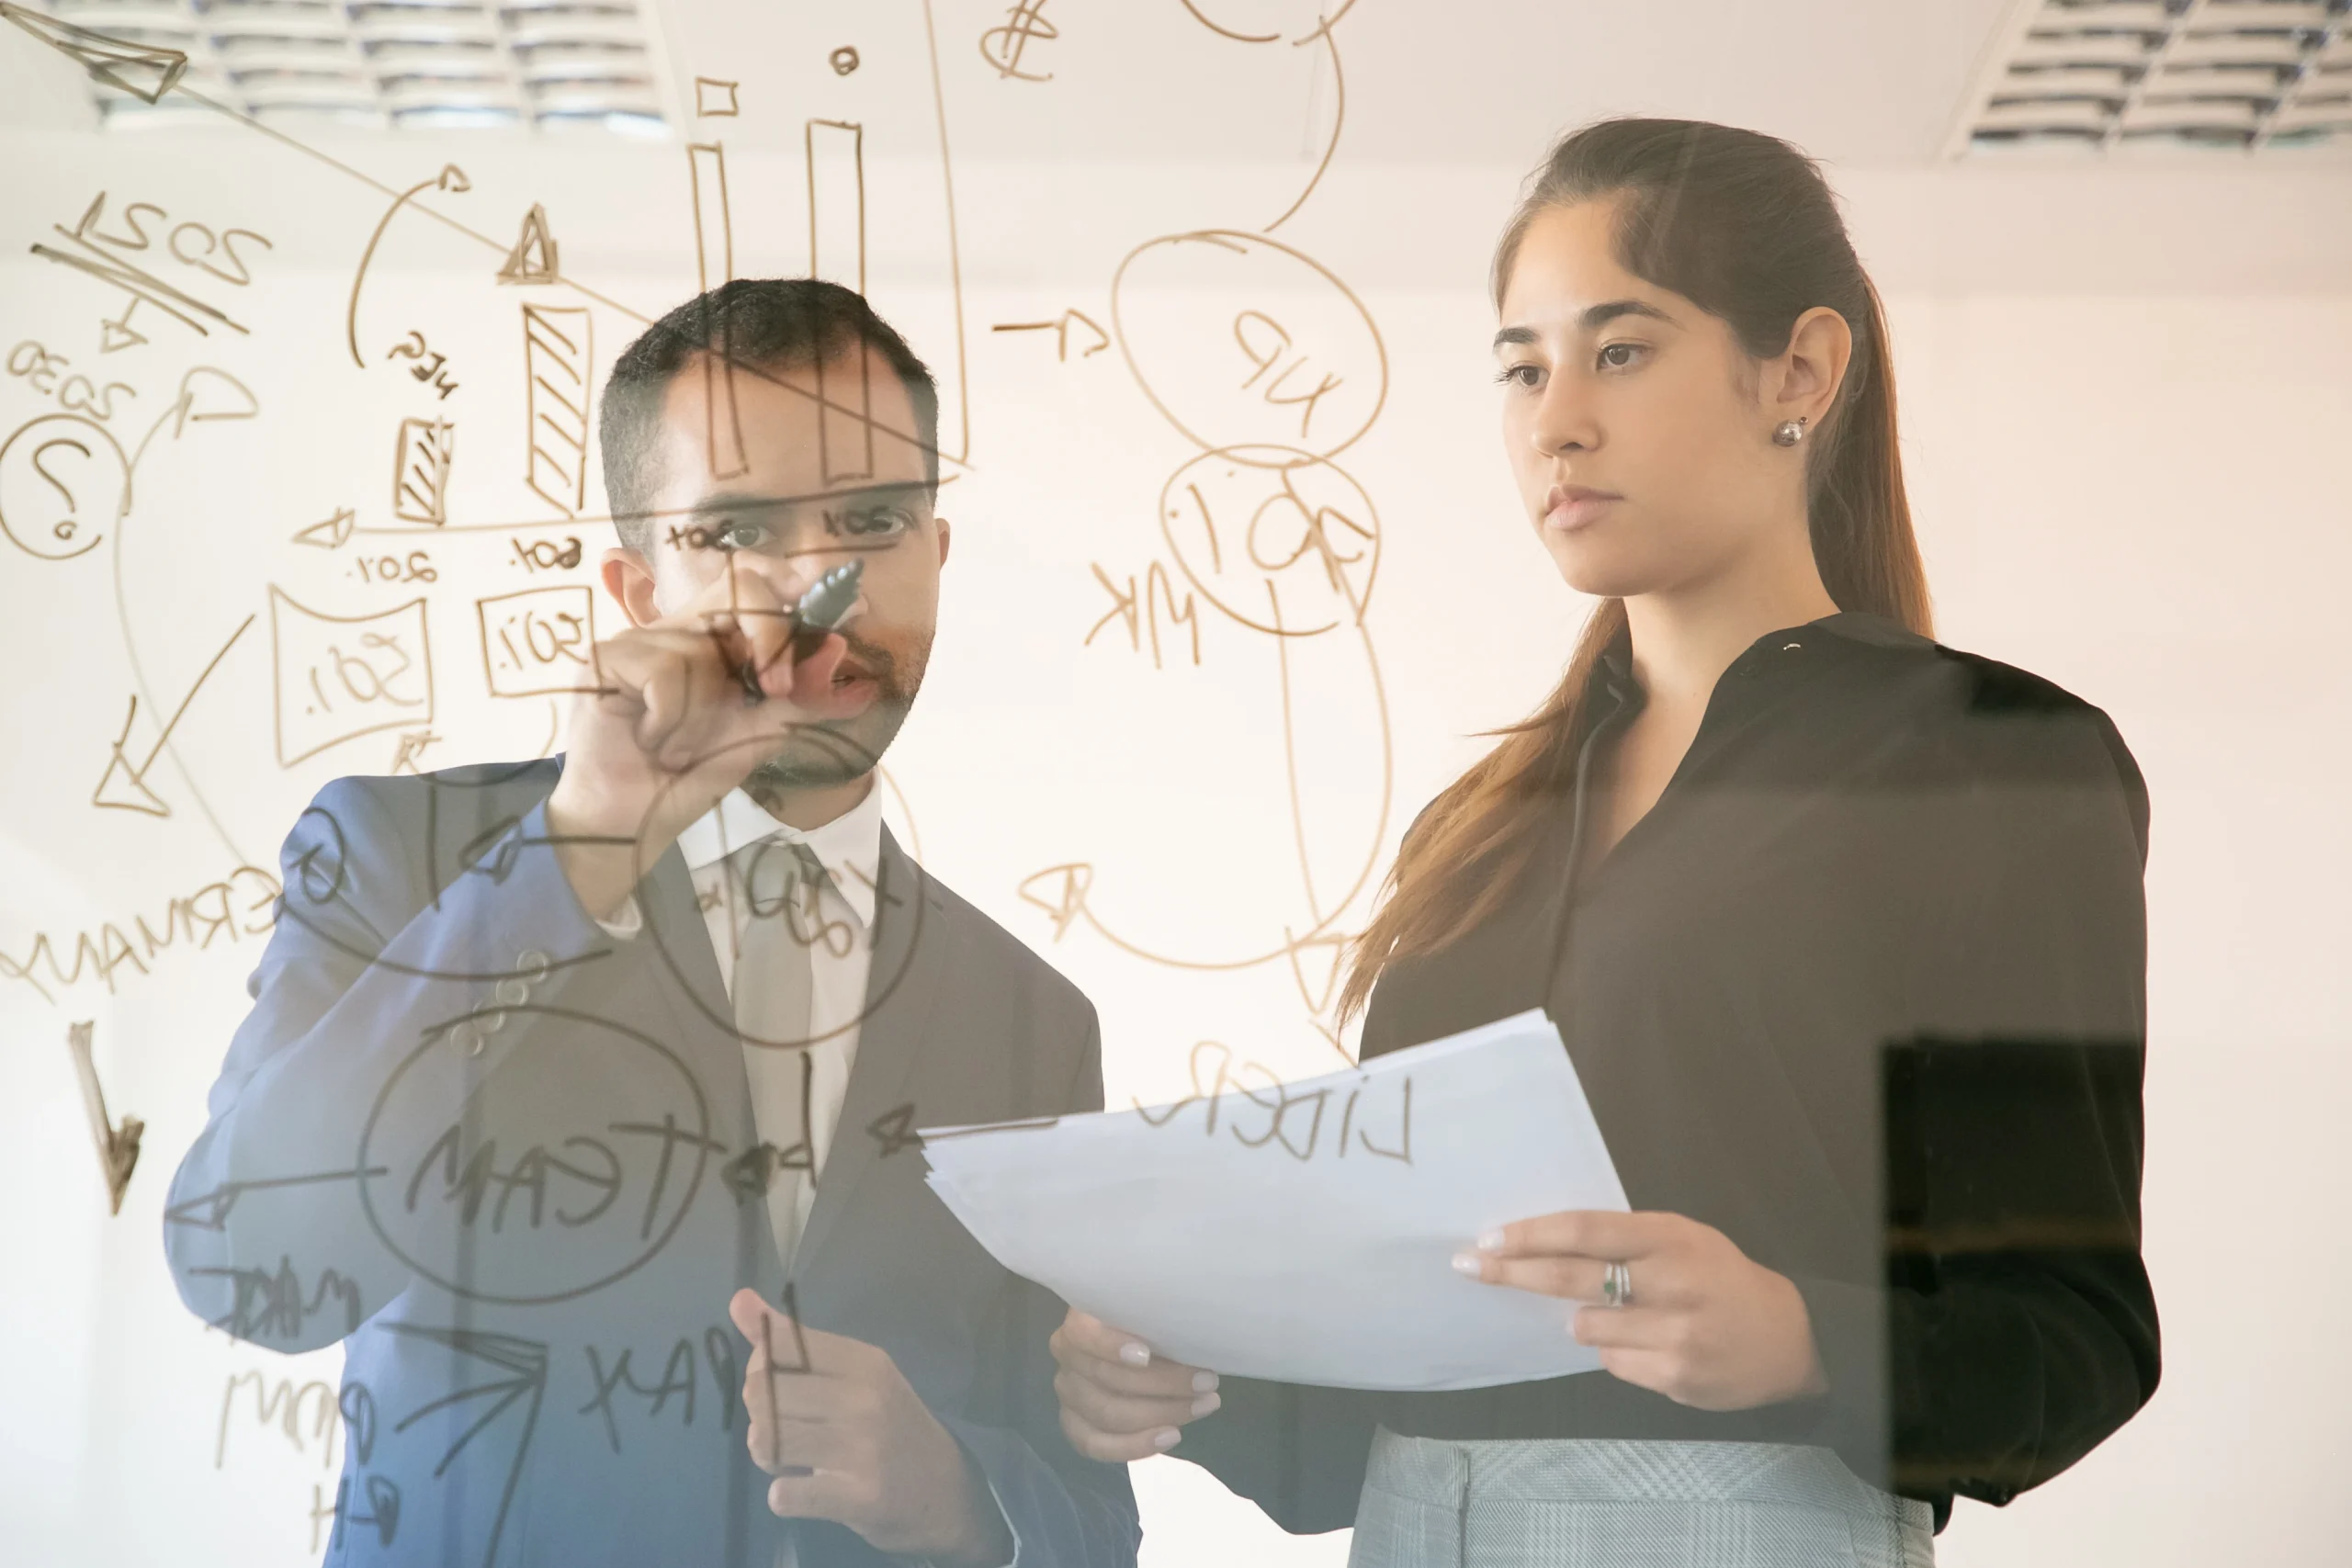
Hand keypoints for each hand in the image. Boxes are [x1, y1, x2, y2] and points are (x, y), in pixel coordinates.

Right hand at [547, 561, 853, 917]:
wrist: (630, 823)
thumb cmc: (687, 777)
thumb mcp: (757, 736)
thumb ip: (800, 702)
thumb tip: (857, 677)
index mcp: (714, 640)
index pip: (756, 585)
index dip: (795, 586)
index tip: (846, 605)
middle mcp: (677, 630)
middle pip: (738, 588)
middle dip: (771, 637)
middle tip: (776, 690)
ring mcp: (637, 639)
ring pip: (701, 651)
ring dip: (702, 717)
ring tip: (677, 748)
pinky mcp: (603, 658)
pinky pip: (664, 671)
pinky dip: (670, 719)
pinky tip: (649, 741)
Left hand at [727, 1289, 1011, 1564]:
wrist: (948, 1492)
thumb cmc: (891, 1427)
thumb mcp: (855, 1376)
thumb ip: (793, 1342)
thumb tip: (738, 1300)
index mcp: (863, 1361)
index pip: (778, 1343)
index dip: (761, 1367)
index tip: (783, 1386)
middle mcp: (864, 1397)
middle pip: (761, 1391)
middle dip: (760, 1415)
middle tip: (787, 1430)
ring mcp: (863, 1448)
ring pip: (766, 1440)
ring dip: (767, 1456)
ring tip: (791, 1461)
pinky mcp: (859, 1497)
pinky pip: (785, 1493)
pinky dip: (783, 1496)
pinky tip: (803, 1491)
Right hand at [1048, 1307, 1221, 1462]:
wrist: (1135, 1350)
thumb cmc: (1150, 1325)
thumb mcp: (1152, 1313)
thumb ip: (1158, 1320)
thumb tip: (1190, 1337)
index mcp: (1081, 1321)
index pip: (1082, 1334)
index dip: (1110, 1346)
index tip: (1146, 1355)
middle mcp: (1067, 1356)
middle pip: (1106, 1378)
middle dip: (1163, 1383)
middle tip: (1207, 1382)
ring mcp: (1068, 1393)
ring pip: (1107, 1414)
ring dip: (1161, 1413)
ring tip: (1201, 1406)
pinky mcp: (1075, 1425)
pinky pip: (1097, 1445)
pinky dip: (1135, 1445)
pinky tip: (1171, 1435)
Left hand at [1455, 1210, 1828, 1410]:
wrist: (1790, 1340)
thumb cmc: (1721, 1278)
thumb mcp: (1683, 1239)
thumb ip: (1625, 1240)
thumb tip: (1546, 1245)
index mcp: (1670, 1239)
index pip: (1585, 1232)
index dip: (1531, 1235)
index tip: (1488, 1238)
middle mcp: (1670, 1284)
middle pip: (1571, 1277)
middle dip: (1513, 1272)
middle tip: (1469, 1266)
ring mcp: (1673, 1335)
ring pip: (1586, 1328)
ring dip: (1585, 1321)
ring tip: (1623, 1316)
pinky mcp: (1674, 1378)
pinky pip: (1613, 1364)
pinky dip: (1616, 1353)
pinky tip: (1649, 1344)